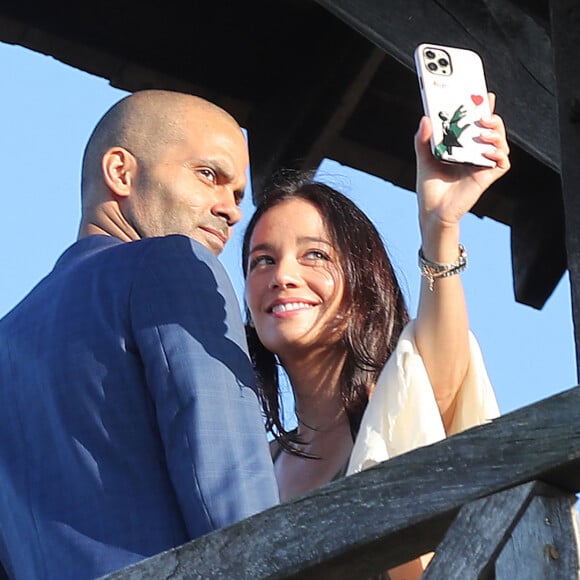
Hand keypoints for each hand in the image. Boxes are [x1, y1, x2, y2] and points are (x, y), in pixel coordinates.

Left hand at [414, 93, 509, 244]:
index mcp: (462, 147)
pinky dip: (499, 153)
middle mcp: (475, 153)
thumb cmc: (429, 187)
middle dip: (491, 116)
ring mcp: (482, 165)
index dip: (482, 108)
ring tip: (484, 130)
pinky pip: (502, 162)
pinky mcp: (487, 177)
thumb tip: (425, 119)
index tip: (483, 94)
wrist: (432, 212)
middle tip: (483, 112)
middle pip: (491, 129)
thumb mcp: (424, 159)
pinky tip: (487, 150)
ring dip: (497, 132)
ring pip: (501, 142)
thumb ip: (423, 140)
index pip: (475, 123)